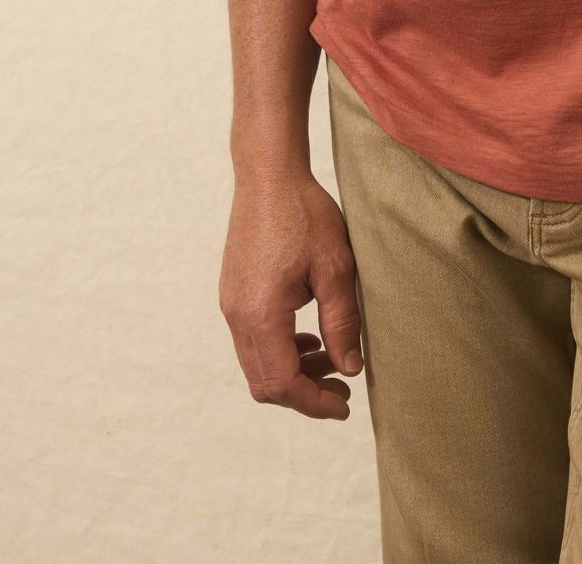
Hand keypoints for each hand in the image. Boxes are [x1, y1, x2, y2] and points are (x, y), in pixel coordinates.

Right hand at [218, 161, 364, 419]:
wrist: (269, 176)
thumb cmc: (304, 215)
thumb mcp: (335, 268)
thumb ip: (342, 323)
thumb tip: (350, 368)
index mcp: (260, 314)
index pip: (282, 383)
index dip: (314, 403)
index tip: (345, 406)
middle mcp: (237, 316)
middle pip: (265, 382)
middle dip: (304, 394)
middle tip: (343, 388)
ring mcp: (230, 305)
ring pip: (257, 364)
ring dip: (293, 372)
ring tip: (333, 360)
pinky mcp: (233, 294)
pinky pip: (252, 341)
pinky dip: (280, 351)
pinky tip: (310, 338)